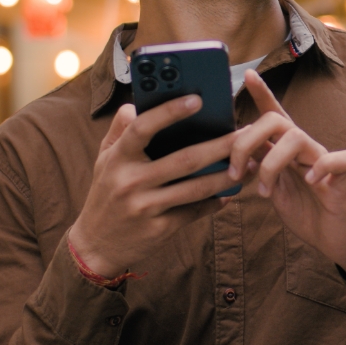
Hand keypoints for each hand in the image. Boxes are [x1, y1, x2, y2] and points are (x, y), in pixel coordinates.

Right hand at [69, 96, 237, 278]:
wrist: (95, 245)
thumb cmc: (105, 193)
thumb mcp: (103, 159)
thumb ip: (120, 130)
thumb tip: (135, 104)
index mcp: (118, 158)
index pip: (142, 127)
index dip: (169, 112)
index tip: (197, 99)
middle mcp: (131, 181)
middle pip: (184, 160)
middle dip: (220, 146)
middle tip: (247, 133)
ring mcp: (145, 207)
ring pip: (196, 188)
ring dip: (227, 176)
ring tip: (249, 164)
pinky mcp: (158, 229)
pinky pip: (194, 212)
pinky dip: (215, 202)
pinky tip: (231, 193)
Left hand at [227, 70, 345, 286]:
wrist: (332, 238)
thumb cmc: (303, 210)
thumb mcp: (271, 186)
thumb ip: (257, 166)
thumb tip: (234, 150)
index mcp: (286, 150)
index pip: (273, 114)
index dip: (262, 93)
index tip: (247, 75)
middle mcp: (305, 149)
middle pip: (275, 121)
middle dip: (246, 142)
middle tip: (235, 174)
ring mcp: (324, 161)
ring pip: (296, 137)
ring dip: (271, 164)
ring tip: (264, 191)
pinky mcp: (344, 179)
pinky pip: (342, 159)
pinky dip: (324, 166)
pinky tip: (311, 181)